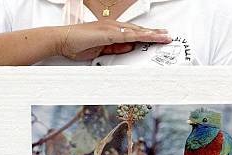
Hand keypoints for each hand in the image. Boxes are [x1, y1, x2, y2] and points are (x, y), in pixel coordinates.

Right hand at [54, 20, 171, 60]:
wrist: (62, 41)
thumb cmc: (79, 45)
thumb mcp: (103, 50)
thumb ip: (117, 49)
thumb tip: (130, 47)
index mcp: (112, 30)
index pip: (134, 33)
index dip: (149, 35)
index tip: (160, 37)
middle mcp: (113, 26)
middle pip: (139, 30)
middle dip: (155, 34)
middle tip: (169, 36)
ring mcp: (111, 28)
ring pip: (137, 31)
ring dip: (152, 34)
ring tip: (165, 37)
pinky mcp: (108, 33)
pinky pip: (127, 35)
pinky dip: (140, 36)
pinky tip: (149, 37)